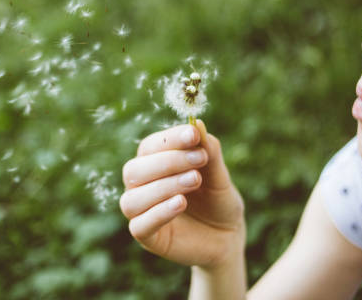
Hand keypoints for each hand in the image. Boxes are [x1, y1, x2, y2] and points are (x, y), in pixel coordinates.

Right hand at [119, 120, 244, 268]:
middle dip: (167, 162)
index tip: (193, 134)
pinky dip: (159, 212)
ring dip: (164, 186)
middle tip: (200, 160)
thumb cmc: (218, 200)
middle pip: (135, 170)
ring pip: (133, 198)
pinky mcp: (148, 238)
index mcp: (154, 164)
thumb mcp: (219, 176)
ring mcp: (142, 213)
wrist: (228, 236)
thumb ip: (209, 152)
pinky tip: (181, 203)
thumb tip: (198, 124)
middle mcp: (141, 186)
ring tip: (195, 180)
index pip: (150, 146)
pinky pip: (140, 225)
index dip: (170, 139)